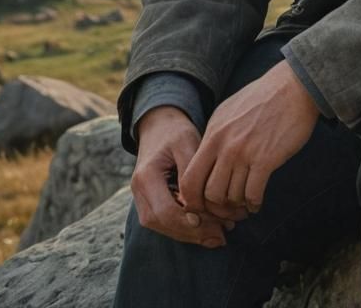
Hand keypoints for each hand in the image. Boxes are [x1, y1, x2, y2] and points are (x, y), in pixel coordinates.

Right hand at [130, 106, 240, 248]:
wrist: (159, 125)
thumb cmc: (175, 131)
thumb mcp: (186, 142)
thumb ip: (190, 173)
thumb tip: (197, 206)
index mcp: (145, 176)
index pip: (165, 211)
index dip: (190, 222)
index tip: (217, 224)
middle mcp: (138, 191)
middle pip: (163, 224)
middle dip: (193, 233)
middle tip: (222, 235)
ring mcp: (141, 198)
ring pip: (163, 227)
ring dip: (191, 234)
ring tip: (219, 235)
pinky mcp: (149, 202)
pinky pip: (165, 222)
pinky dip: (186, 229)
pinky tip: (208, 230)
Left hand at [179, 60, 320, 218]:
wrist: (292, 87)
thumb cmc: (263, 98)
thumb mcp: (229, 111)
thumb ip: (216, 135)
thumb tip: (207, 158)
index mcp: (213, 133)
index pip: (190, 177)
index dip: (192, 198)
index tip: (203, 205)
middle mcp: (225, 145)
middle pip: (208, 193)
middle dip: (217, 208)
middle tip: (226, 210)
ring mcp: (244, 153)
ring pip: (231, 197)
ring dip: (238, 206)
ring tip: (243, 204)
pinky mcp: (266, 159)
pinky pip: (253, 194)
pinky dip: (254, 204)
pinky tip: (257, 202)